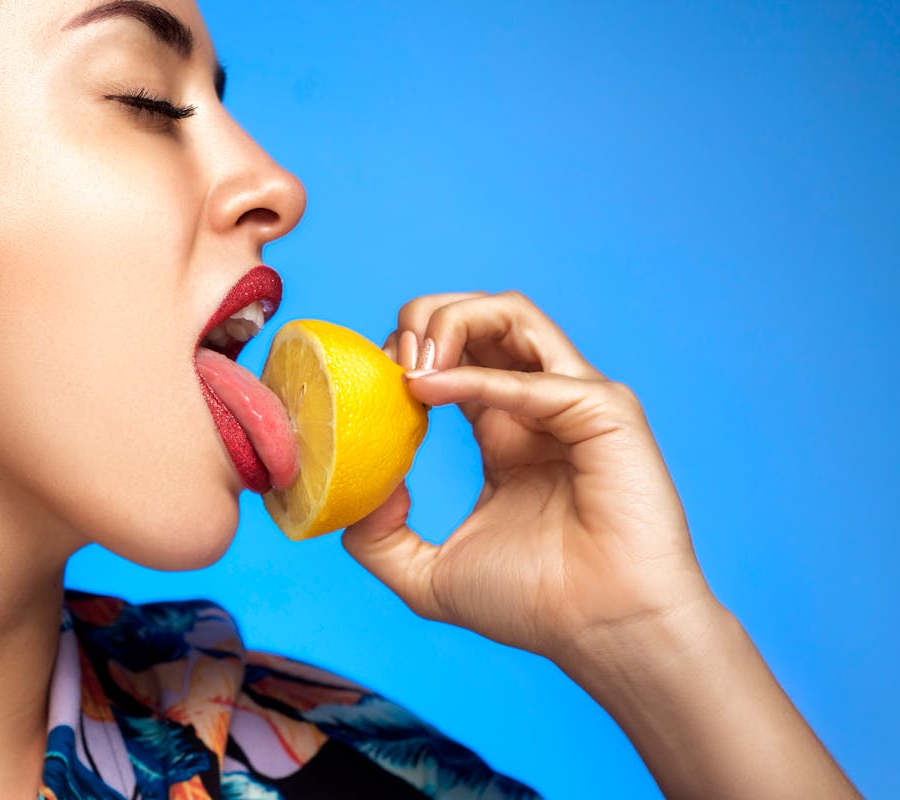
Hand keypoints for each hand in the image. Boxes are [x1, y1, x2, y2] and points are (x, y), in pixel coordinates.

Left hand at [342, 291, 715, 666]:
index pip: (451, 356)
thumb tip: (365, 489)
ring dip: (450, 322)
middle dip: (422, 319)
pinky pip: (533, 373)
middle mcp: (537, 405)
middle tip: (388, 363)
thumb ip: (379, 538)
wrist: (603, 634)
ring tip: (412, 368)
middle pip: (479, 316)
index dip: (404, 354)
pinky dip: (474, 375)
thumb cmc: (535, 606)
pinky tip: (429, 392)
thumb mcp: (427, 574)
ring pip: (512, 312)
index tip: (368, 387)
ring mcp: (573, 400)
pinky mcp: (602, 410)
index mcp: (503, 431)